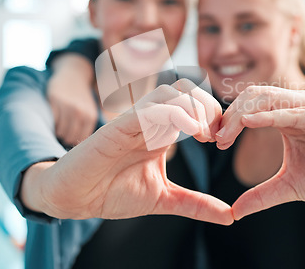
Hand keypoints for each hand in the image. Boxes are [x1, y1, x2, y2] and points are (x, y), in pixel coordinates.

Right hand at [23, 79, 232, 224]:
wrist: (75, 198)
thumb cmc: (114, 193)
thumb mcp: (164, 198)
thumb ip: (195, 204)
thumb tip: (229, 215)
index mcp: (163, 130)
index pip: (195, 103)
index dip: (215, 116)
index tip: (222, 142)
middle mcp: (151, 119)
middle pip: (188, 88)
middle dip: (210, 107)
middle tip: (216, 137)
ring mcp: (136, 119)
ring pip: (172, 91)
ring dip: (195, 108)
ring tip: (203, 135)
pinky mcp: (119, 125)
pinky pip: (150, 106)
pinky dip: (175, 113)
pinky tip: (190, 133)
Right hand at [47, 55, 96, 145]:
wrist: (73, 75)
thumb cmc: (80, 98)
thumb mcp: (89, 111)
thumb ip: (85, 128)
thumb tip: (78, 153)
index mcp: (90, 117)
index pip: (80, 140)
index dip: (73, 144)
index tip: (68, 143)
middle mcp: (80, 112)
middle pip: (68, 138)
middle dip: (64, 139)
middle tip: (60, 135)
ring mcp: (67, 106)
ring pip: (58, 131)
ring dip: (56, 133)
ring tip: (57, 127)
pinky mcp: (54, 100)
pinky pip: (50, 120)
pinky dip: (50, 123)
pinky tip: (52, 119)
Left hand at [215, 86, 304, 219]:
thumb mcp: (291, 186)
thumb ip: (262, 194)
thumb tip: (234, 211)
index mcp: (286, 117)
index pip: (249, 107)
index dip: (228, 122)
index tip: (213, 142)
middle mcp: (297, 107)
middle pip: (254, 97)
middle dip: (231, 116)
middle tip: (216, 139)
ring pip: (272, 97)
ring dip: (245, 113)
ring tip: (227, 134)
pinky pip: (299, 110)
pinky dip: (274, 114)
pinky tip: (254, 123)